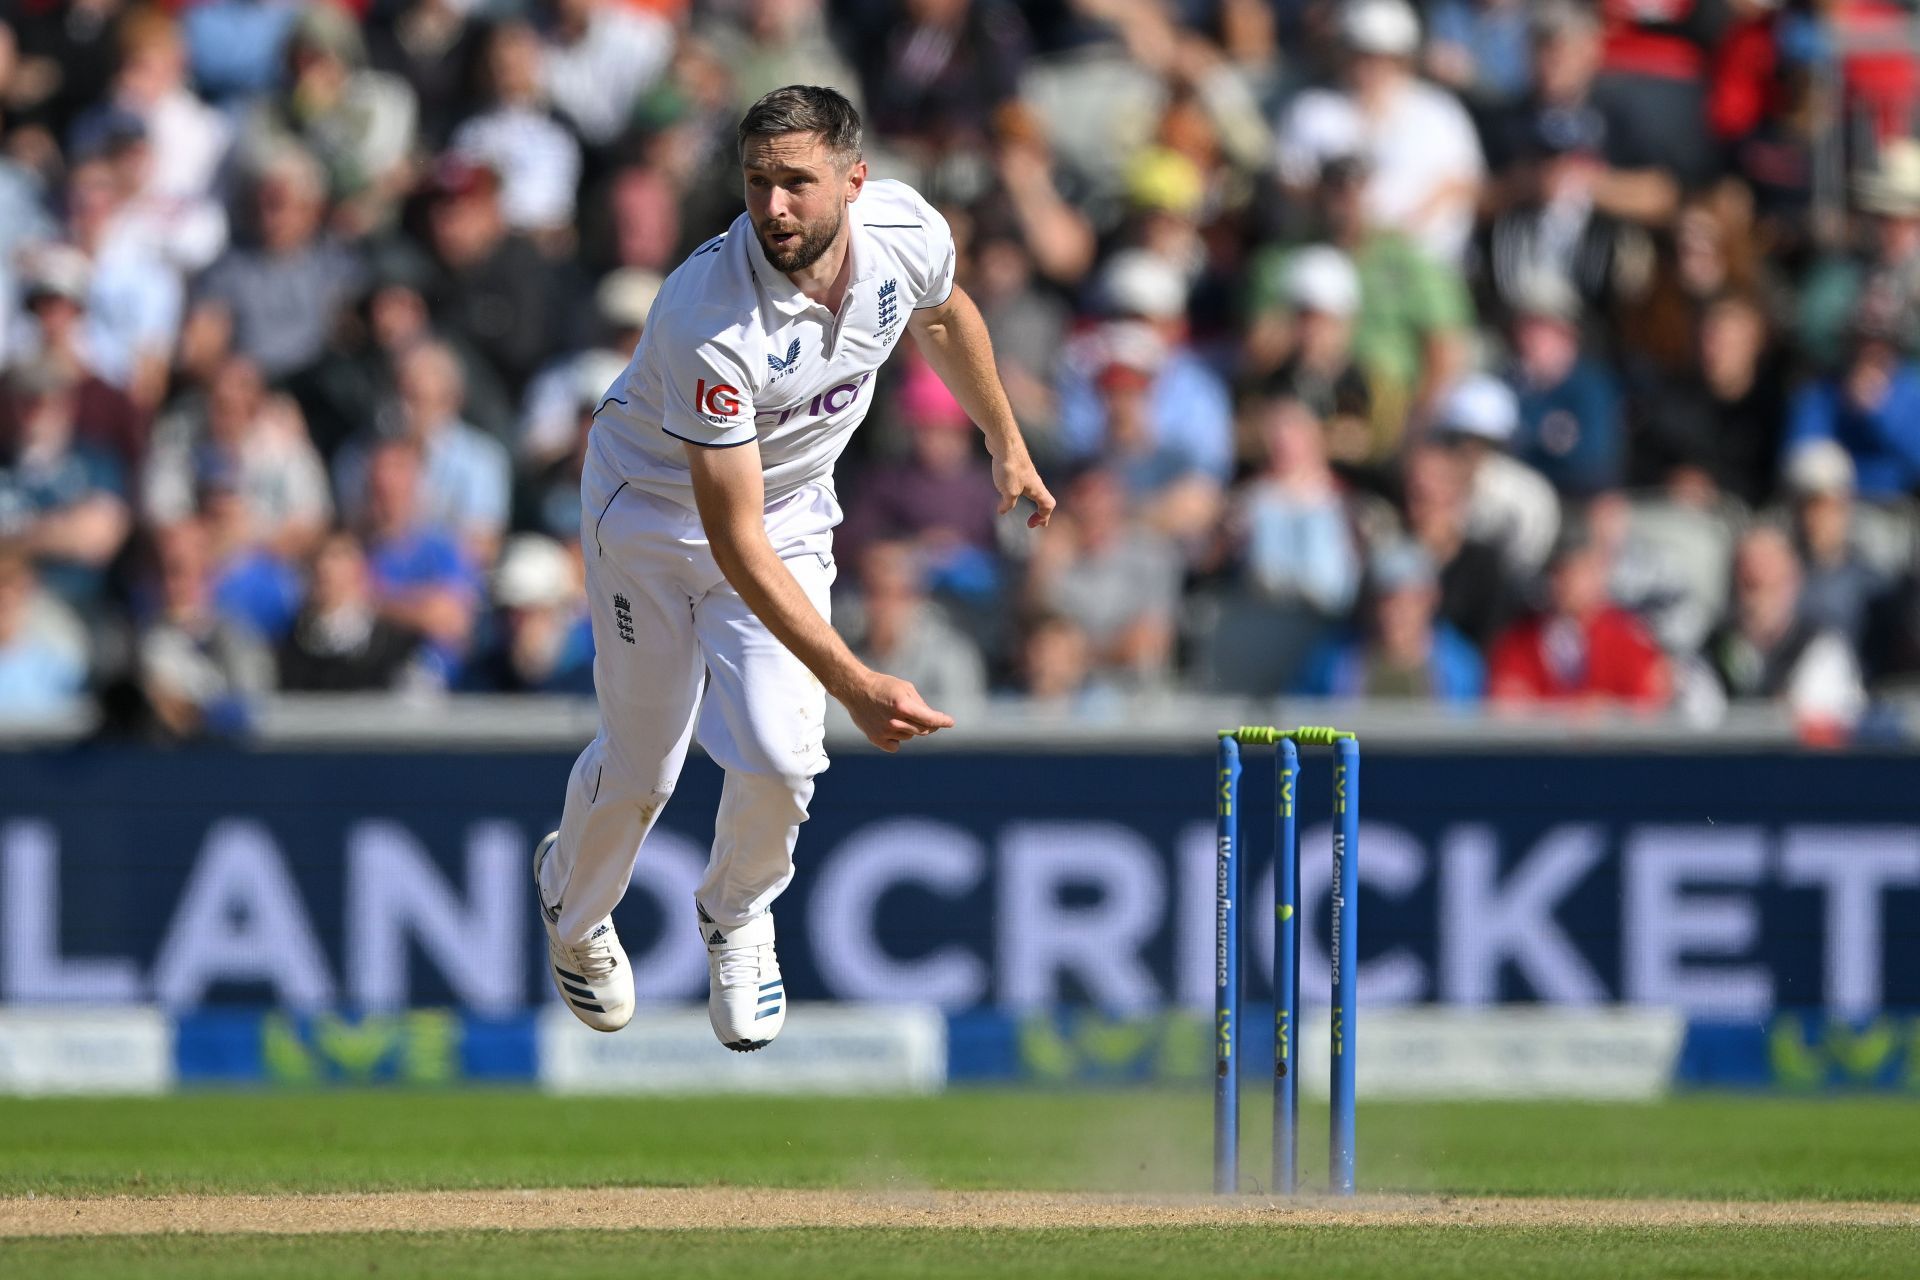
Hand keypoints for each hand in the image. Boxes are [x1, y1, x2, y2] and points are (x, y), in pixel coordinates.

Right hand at [840, 671, 954, 752]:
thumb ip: (921, 705)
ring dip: (909, 728)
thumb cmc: (883, 686)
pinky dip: (896, 739)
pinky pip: (895, 746)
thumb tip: (933, 721)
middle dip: (928, 725)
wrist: (855, 689)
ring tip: (894, 713)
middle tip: (925, 717)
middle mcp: (895, 721)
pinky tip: (889, 726)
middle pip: (922, 730)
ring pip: (909, 736)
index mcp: (904, 706)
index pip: (930, 719)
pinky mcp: (876, 739)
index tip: (950, 722)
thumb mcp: (906, 688)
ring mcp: (885, 732)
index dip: (943, 721)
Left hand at [993, 454, 1056, 528]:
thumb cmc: (1010, 468)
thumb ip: (1008, 504)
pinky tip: (1003, 489)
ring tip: (1017, 505)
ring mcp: (1024, 473)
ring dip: (1028, 499)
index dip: (1043, 517)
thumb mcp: (1009, 492)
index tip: (1031, 524)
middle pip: (1042, 498)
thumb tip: (1003, 510)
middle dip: (1040, 511)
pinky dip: (1016, 490)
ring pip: (1031, 488)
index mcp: (1036, 489)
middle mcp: (1033, 481)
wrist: (1004, 443)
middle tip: (1034, 521)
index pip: (1048, 506)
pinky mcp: (1014, 466)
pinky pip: (1019, 481)